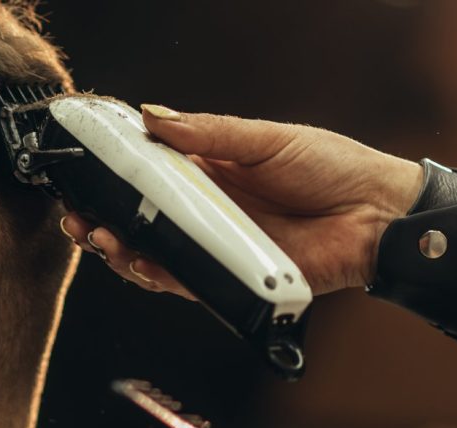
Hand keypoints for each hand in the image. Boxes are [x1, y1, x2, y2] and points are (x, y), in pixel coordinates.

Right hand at [61, 105, 423, 296]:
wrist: (378, 215)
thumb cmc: (334, 168)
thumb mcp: (266, 140)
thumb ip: (208, 133)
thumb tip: (152, 116)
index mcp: (209, 170)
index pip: (147, 174)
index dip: (111, 177)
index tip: (81, 173)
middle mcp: (206, 211)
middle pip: (139, 220)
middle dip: (101, 220)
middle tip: (78, 217)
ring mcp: (216, 246)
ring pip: (153, 255)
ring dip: (120, 250)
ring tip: (100, 238)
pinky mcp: (232, 279)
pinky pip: (184, 282)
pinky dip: (158, 275)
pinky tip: (139, 263)